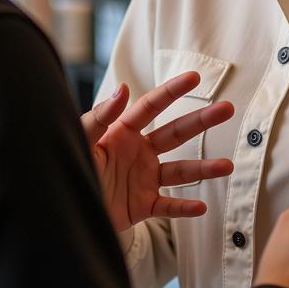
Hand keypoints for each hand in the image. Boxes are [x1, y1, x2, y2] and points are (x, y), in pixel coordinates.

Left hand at [81, 71, 233, 232]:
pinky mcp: (142, 205)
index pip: (151, 107)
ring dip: (203, 168)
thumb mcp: (81, 142)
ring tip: (227, 166)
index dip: (172, 91)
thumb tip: (122, 88)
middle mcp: (138, 152)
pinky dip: (184, 208)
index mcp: (122, 132)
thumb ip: (99, 117)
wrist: (61, 210)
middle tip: (227, 109)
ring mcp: (143, 179)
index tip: (194, 77)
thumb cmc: (67, 169)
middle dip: (201, 121)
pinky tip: (201, 207)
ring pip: (179, 171)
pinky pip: (168, 206)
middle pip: (175, 133)